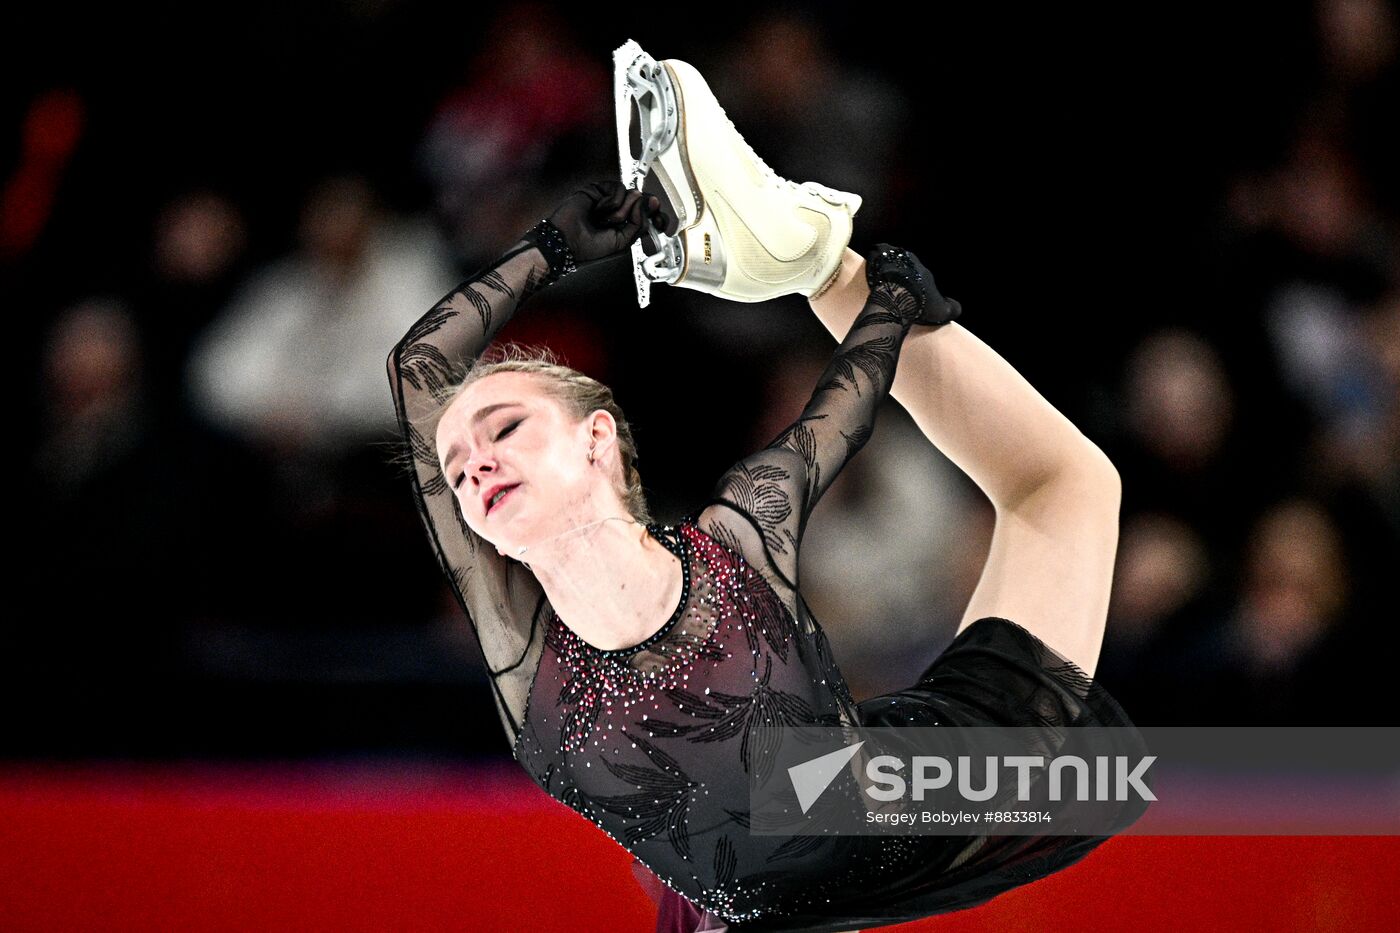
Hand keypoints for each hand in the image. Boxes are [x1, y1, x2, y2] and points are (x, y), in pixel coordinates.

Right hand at [545, 180, 668, 265]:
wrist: (567, 241)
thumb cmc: (590, 248)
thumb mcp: (623, 243)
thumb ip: (639, 225)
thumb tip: (648, 203)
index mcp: (627, 226)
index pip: (648, 215)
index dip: (656, 215)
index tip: (661, 221)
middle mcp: (620, 211)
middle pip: (643, 201)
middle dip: (640, 210)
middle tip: (630, 218)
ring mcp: (610, 200)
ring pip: (631, 195)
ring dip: (620, 211)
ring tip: (604, 220)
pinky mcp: (599, 189)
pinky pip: (617, 189)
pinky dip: (610, 202)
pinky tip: (598, 210)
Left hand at [865, 243, 961, 326]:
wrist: (898, 298)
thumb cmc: (919, 304)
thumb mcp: (942, 312)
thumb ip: (952, 308)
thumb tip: (956, 307)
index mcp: (923, 272)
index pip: (918, 273)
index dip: (911, 282)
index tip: (904, 292)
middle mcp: (911, 261)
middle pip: (904, 263)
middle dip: (898, 272)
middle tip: (889, 284)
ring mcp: (895, 257)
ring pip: (890, 256)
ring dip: (885, 263)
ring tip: (878, 275)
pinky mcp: (880, 255)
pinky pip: (876, 252)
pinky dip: (874, 258)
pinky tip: (871, 268)